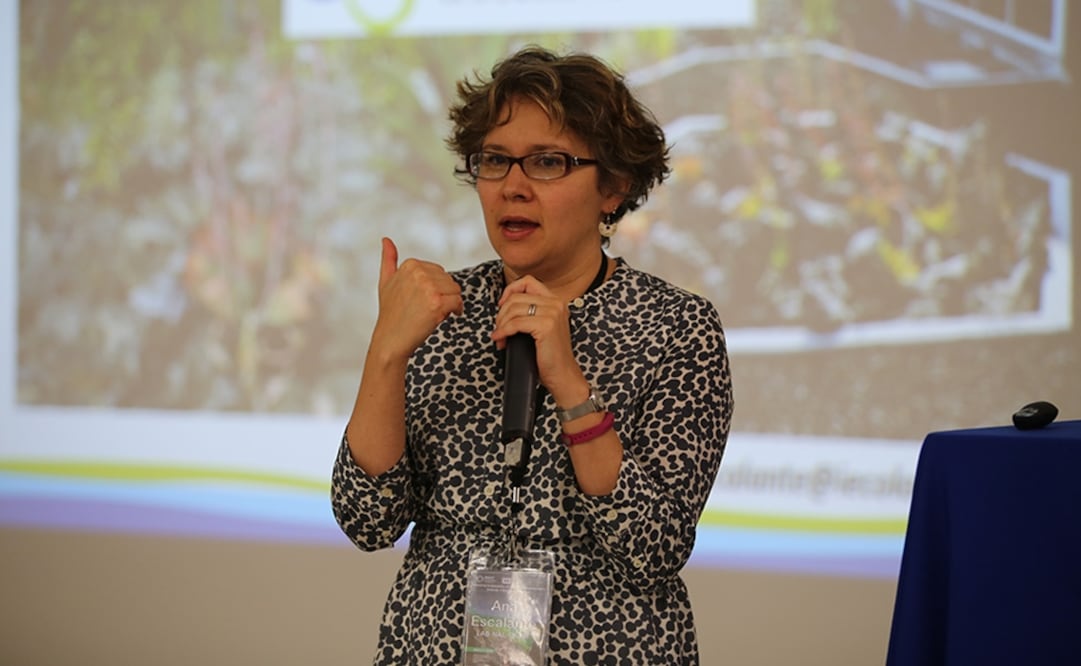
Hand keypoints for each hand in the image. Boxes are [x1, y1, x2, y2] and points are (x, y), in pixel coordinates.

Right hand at [370, 237, 462, 360]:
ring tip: (434, 313)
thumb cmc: (390, 313)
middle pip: (449, 281)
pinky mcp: (437, 303)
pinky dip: (456, 311)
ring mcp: (428, 287)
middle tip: (428, 309)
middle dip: (444, 295)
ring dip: (450, 303)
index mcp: (410, 264)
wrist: (390, 339)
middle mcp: (419, 273)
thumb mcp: (386, 282)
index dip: (435, 288)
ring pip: (456, 291)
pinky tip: (444, 318)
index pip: (439, 272)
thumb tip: (386, 239)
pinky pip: (458, 302)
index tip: (424, 299)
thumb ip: (388, 259)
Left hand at [492, 275, 588, 404]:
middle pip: (516, 297)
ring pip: (513, 309)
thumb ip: (530, 312)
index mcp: (556, 301)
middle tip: (499, 328)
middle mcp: (556, 304)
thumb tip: (504, 306)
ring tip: (501, 337)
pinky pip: (515, 323)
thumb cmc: (551, 356)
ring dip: (501, 324)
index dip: (510, 290)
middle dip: (501, 314)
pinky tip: (501, 339)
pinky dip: (503, 331)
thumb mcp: (542, 327)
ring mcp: (552, 313)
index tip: (502, 304)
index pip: (528, 282)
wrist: (563, 375)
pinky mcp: (546, 326)